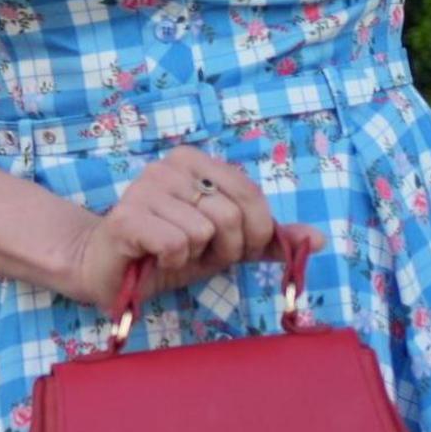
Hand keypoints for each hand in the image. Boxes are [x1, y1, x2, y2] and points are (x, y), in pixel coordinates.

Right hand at [51, 146, 278, 308]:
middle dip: (225, 248)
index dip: (255, 231)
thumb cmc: (170, 252)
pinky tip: (155, 256)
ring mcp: (145, 187)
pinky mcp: (126, 216)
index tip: (235, 247)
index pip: (251, 193)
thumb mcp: (228, 245)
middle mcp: (169, 165)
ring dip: (195, 256)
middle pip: (231, 215)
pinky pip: (176, 243)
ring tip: (172, 253)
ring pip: (204, 232)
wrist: (111, 270)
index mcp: (196, 161)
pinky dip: (173, 260)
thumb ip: (270, 239)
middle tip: (200, 253)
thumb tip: (318, 240)